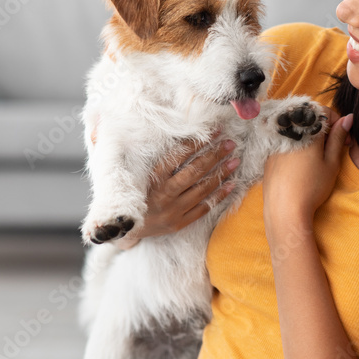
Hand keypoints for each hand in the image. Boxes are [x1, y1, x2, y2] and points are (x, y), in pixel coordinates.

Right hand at [113, 131, 239, 249]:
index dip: (198, 142)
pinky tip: (231, 184)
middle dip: (214, 155)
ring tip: (235, 161)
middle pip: (195, 171)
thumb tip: (162, 133)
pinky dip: (218, 196)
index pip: (179, 156)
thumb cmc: (133, 194)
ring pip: (202, 189)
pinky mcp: (179, 223)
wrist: (124, 227)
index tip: (214, 131)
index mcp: (153, 178)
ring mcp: (173, 210)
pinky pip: (203, 208)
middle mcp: (164, 193)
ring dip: (221, 173)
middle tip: (230, 144)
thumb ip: (153, 156)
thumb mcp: (138, 174)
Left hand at [262, 109, 352, 228]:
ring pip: (297, 131)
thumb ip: (338, 137)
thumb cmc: (312, 187)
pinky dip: (297, 146)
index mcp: (306, 131)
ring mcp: (276, 143)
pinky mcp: (269, 154)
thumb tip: (348, 118)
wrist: (285, 209)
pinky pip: (286, 142)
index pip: (323, 112)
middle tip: (333, 149)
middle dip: (324, 130)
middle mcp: (289, 132)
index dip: (337, 122)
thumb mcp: (331, 162)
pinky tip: (302, 164)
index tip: (344, 140)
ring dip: (310, 138)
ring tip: (318, 158)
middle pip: (309, 121)